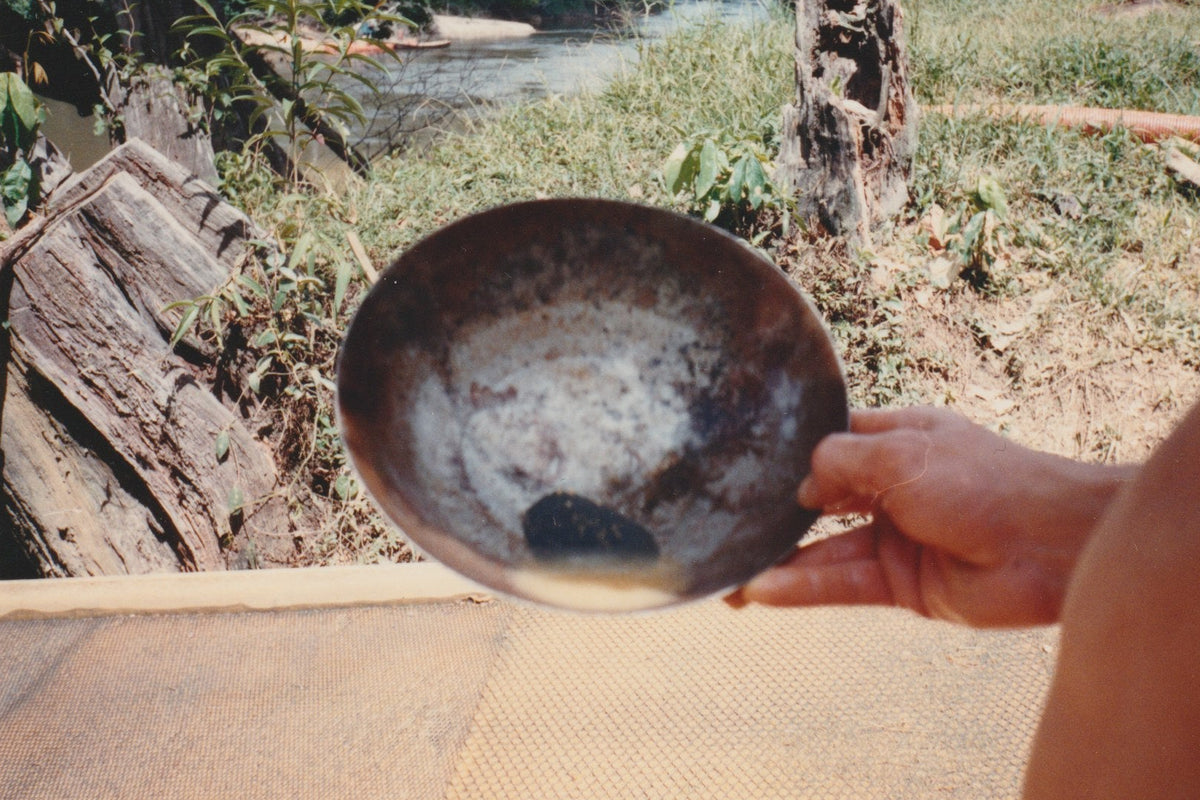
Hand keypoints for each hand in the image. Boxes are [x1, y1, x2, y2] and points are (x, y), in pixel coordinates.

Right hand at [727, 406, 1134, 626]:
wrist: (1052, 545)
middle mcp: (892, 486)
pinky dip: (804, 588)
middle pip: (820, 502)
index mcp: (897, 438)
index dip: (793, 455)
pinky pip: (842, 585)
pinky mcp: (902, 584)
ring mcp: (895, 536)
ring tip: (731, 579)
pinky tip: (763, 592)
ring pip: (824, 550)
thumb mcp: (900, 454)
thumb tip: (800, 487)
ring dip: (781, 563)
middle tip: (725, 529)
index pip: (831, 442)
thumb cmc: (985, 481)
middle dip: (776, 517)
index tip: (747, 468)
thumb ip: (839, 463)